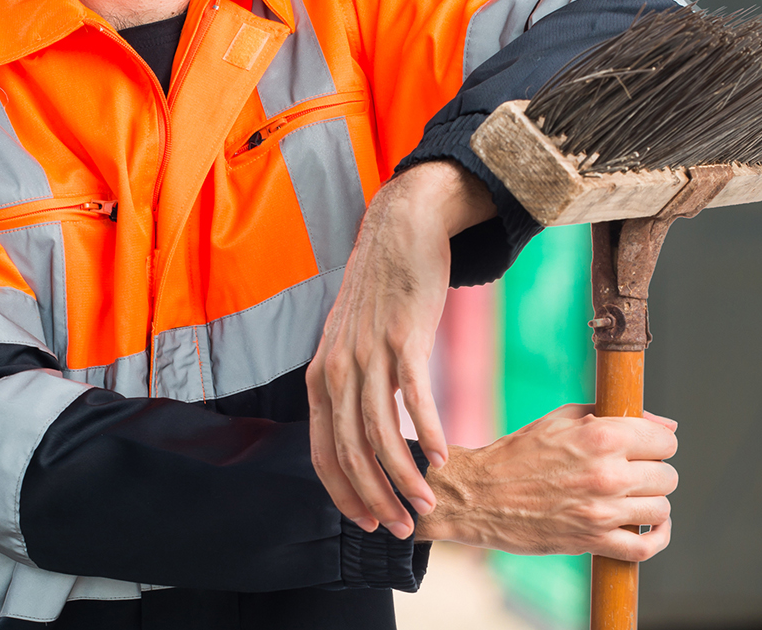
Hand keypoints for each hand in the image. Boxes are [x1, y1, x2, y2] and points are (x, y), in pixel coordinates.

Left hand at [307, 161, 494, 538]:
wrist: (400, 232)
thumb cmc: (380, 294)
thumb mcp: (350, 342)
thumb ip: (350, 386)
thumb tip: (362, 434)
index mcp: (320, 376)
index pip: (322, 452)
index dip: (342, 493)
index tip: (366, 521)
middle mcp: (337, 369)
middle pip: (350, 451)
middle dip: (374, 499)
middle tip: (400, 530)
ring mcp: (368, 353)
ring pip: (381, 433)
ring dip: (404, 477)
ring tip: (427, 504)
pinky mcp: (404, 337)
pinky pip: (414, 397)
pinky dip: (427, 432)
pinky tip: (441, 457)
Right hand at [416, 404, 678, 559]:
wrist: (479, 495)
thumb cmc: (519, 453)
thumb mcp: (562, 419)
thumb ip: (615, 416)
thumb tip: (667, 425)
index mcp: (601, 436)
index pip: (665, 441)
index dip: (658, 443)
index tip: (647, 447)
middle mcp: (607, 473)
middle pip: (667, 476)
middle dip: (654, 472)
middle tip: (633, 472)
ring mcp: (602, 511)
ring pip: (662, 509)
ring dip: (651, 503)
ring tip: (631, 497)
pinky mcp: (594, 541)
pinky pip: (647, 547)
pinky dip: (657, 538)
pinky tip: (651, 527)